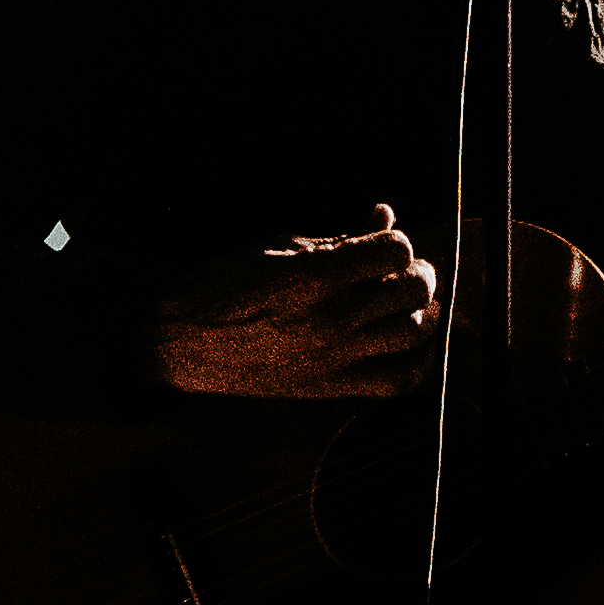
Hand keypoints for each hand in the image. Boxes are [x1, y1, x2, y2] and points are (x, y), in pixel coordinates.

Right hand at [151, 210, 441, 401]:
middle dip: (418, 273)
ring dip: (421, 313)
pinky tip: (412, 344)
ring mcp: (333, 358)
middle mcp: (330, 319)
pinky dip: (417, 363)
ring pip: (412, 335)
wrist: (181, 343)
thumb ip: (340, 236)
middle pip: (412, 292)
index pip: (394, 251)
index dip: (397, 242)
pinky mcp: (330, 388)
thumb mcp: (280, 245)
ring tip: (409, 303)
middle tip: (407, 270)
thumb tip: (384, 216)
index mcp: (315, 276)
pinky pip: (396, 382)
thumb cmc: (225, 285)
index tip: (385, 244)